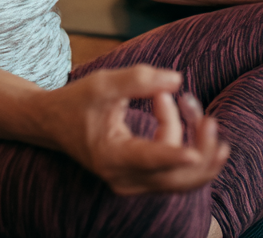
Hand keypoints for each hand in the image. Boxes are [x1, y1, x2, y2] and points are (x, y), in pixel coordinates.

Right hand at [38, 66, 228, 194]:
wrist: (54, 124)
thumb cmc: (78, 101)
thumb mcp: (102, 84)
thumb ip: (138, 80)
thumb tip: (177, 80)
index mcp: (111, 156)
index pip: (149, 160)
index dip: (173, 156)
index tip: (195, 153)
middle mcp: (124, 179)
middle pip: (177, 178)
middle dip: (201, 148)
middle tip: (208, 117)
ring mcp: (135, 183)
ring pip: (182, 175)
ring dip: (194, 139)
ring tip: (185, 100)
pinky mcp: (143, 179)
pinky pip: (177, 169)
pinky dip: (184, 141)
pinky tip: (176, 109)